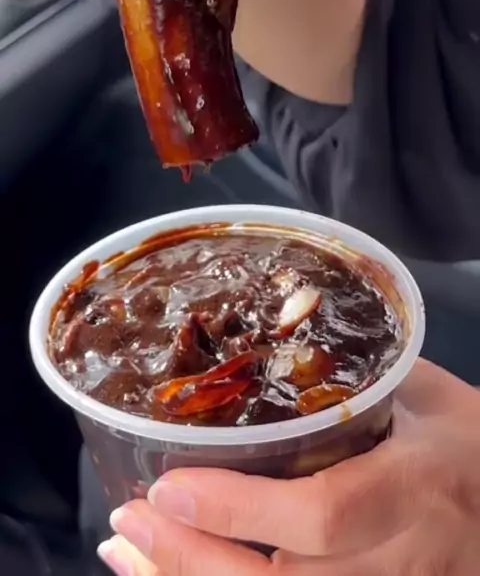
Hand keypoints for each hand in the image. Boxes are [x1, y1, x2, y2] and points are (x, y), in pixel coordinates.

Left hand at [98, 359, 479, 575]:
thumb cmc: (472, 438)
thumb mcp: (426, 393)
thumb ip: (352, 381)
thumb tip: (267, 348)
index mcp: (419, 482)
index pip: (323, 514)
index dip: (240, 511)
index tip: (170, 487)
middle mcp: (406, 554)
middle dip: (193, 564)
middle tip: (127, 522)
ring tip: (132, 554)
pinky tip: (182, 575)